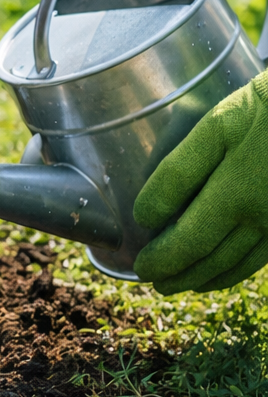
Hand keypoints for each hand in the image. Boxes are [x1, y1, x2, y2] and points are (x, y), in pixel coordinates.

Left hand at [133, 72, 267, 293]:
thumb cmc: (262, 112)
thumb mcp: (215, 129)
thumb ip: (179, 172)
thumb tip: (147, 215)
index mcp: (235, 195)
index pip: (186, 241)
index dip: (160, 256)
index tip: (140, 261)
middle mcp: (259, 219)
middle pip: (208, 260)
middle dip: (175, 274)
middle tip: (151, 278)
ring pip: (235, 266)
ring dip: (202, 279)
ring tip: (177, 283)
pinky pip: (258, 260)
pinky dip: (232, 272)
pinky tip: (217, 273)